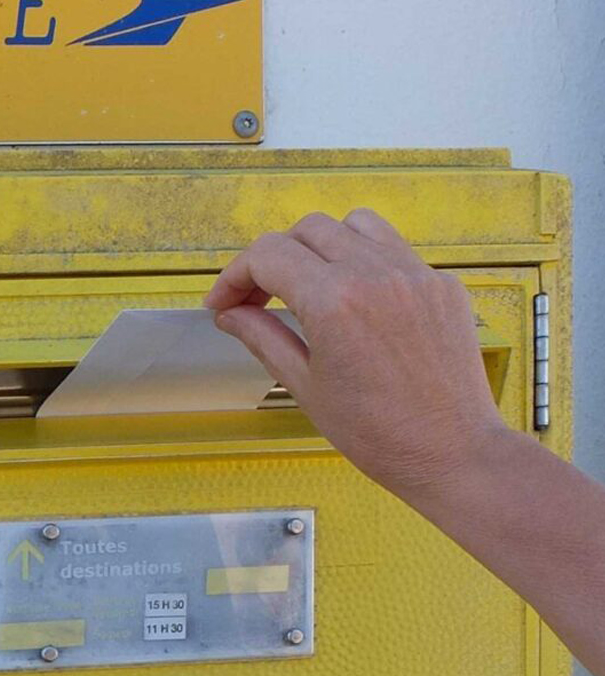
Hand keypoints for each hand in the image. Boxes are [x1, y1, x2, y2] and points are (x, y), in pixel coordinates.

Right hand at [204, 209, 508, 498]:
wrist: (451, 451)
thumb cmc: (378, 432)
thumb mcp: (304, 386)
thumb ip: (263, 337)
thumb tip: (231, 313)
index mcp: (335, 302)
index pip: (267, 256)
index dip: (234, 276)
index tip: (224, 302)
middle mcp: (376, 275)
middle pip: (307, 230)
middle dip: (273, 259)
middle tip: (260, 297)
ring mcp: (415, 275)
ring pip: (354, 224)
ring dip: (322, 246)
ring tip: (312, 285)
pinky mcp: (441, 284)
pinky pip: (394, 250)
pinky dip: (365, 262)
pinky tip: (357, 300)